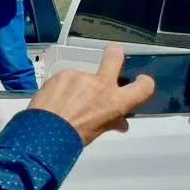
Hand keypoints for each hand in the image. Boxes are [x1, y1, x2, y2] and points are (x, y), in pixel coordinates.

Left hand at [29, 46, 154, 144]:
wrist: (45, 132)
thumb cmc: (73, 136)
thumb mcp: (98, 130)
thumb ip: (111, 121)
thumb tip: (119, 123)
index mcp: (116, 102)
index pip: (144, 87)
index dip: (144, 82)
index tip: (141, 80)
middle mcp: (101, 85)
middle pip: (114, 56)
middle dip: (115, 53)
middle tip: (113, 54)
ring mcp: (80, 77)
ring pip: (82, 76)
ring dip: (76, 86)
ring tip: (65, 104)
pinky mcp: (62, 74)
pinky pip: (64, 79)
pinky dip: (60, 88)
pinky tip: (54, 101)